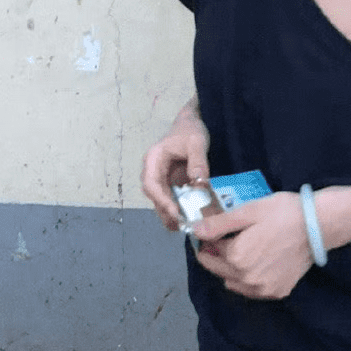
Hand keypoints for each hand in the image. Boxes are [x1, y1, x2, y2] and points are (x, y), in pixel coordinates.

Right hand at [141, 97, 209, 230]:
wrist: (192, 124)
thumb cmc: (191, 130)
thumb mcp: (197, 142)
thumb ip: (198, 161)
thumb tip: (199, 182)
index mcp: (154, 159)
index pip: (151, 184)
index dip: (161, 200)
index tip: (175, 212)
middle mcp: (153, 171)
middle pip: (154, 195)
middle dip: (165, 211)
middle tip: (181, 225)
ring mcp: (161, 178)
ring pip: (161, 200)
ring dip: (170, 214)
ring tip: (185, 226)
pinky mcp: (170, 183)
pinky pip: (171, 198)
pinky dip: (178, 209)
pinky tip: (189, 218)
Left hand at [192, 193, 312, 299]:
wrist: (317, 226)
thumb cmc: (282, 212)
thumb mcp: (248, 211)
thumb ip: (219, 224)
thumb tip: (193, 230)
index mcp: (235, 257)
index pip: (210, 249)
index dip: (207, 238)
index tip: (210, 229)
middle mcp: (245, 278)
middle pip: (217, 269)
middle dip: (214, 255)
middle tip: (219, 240)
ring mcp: (262, 288)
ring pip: (232, 283)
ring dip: (228, 270)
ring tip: (238, 251)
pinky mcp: (277, 292)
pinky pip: (251, 290)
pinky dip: (246, 280)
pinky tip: (254, 265)